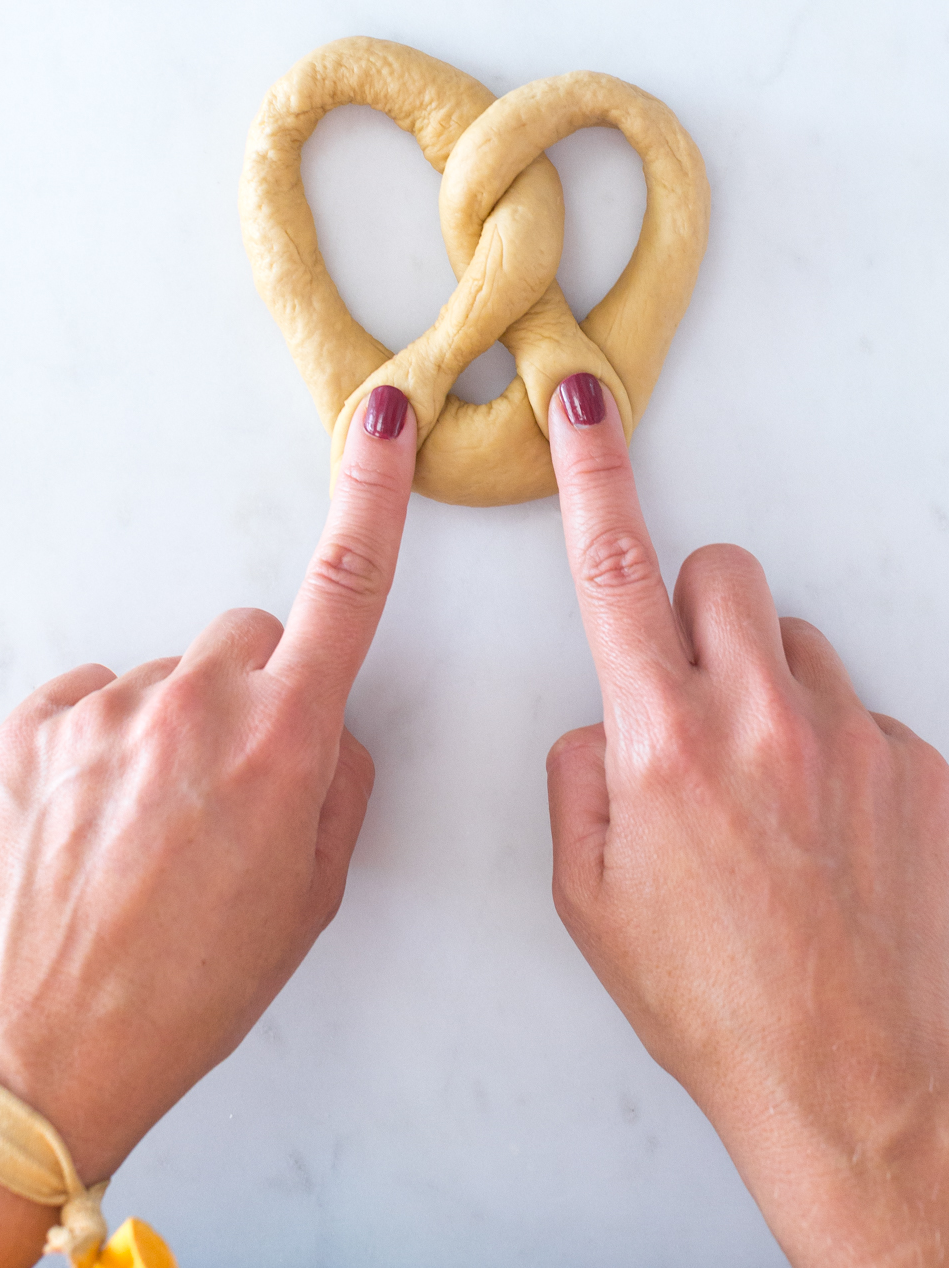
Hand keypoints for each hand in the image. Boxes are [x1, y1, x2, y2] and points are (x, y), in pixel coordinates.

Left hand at [0, 387, 414, 1267]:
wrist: (44, 1054)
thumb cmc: (188, 990)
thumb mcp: (310, 897)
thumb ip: (338, 784)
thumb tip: (325, 729)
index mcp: (282, 743)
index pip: (347, 586)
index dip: (373, 492)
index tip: (382, 421)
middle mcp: (194, 705)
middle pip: (246, 637)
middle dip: (253, 688)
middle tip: (228, 784)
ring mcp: (105, 710)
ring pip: (165, 679)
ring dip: (169, 731)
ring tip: (144, 833)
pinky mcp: (31, 727)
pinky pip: (90, 700)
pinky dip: (102, 745)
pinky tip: (94, 824)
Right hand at [546, 374, 948, 1267]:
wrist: (861, 1088)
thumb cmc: (714, 1004)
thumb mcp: (590, 899)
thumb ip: (578, 777)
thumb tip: (605, 719)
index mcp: (665, 744)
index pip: (616, 570)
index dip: (594, 474)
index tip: (583, 404)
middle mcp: (766, 719)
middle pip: (726, 571)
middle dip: (697, 606)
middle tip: (693, 688)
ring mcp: (858, 737)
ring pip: (800, 645)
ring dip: (772, 689)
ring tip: (771, 796)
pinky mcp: (925, 766)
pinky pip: (867, 711)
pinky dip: (838, 750)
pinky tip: (833, 836)